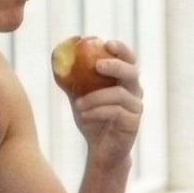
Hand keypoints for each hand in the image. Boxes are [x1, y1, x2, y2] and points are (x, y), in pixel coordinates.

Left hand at [68, 38, 143, 156]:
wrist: (101, 149)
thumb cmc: (91, 118)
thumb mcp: (78, 96)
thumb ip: (71, 79)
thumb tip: (56, 56)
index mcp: (124, 80)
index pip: (129, 59)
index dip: (121, 49)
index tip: (106, 43)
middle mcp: (135, 91)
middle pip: (132, 72)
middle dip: (115, 66)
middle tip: (97, 65)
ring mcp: (136, 108)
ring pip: (120, 94)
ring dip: (96, 97)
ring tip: (78, 105)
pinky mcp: (133, 123)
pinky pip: (116, 112)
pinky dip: (97, 112)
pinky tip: (83, 116)